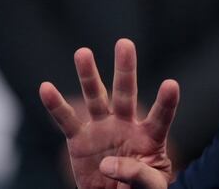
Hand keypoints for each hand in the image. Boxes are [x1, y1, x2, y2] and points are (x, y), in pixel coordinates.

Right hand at [39, 38, 179, 188]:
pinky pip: (66, 120)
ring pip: (96, 98)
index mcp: (151, 136)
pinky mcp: (80, 140)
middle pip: (126, 94)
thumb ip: (138, 174)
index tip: (172, 84)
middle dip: (125, 70)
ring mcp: (103, 129)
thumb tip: (109, 164)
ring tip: (83, 52)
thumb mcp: (151, 186)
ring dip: (89, 76)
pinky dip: (55, 105)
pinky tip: (46, 87)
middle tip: (125, 43)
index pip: (161, 116)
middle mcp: (127, 125)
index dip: (166, 102)